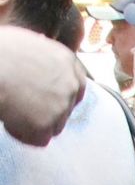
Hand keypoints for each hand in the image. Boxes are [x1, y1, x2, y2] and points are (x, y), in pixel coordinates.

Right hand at [0, 28, 85, 145]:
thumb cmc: (0, 52)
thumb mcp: (28, 45)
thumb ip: (44, 60)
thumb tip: (42, 70)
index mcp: (66, 60)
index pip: (78, 85)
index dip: (62, 96)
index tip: (48, 100)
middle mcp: (70, 84)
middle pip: (66, 110)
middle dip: (48, 112)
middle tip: (24, 106)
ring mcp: (60, 106)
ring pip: (54, 127)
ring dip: (36, 124)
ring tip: (12, 109)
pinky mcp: (46, 125)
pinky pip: (39, 139)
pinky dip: (24, 134)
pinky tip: (9, 119)